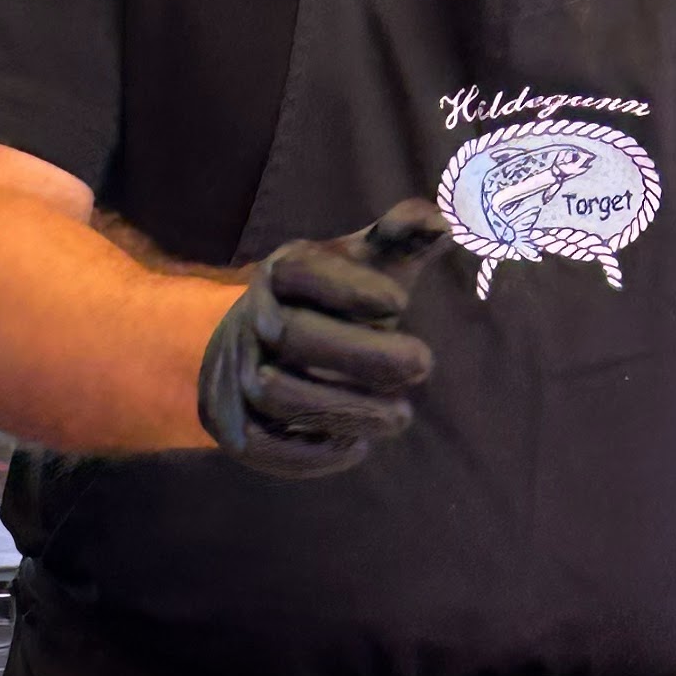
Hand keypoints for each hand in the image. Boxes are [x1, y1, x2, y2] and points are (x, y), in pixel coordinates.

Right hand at [194, 201, 448, 476]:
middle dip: (361, 354)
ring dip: (344, 409)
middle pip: (293, 335)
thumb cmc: (329, 302)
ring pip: (278, 394)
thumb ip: (400, 238)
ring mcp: (238, 374)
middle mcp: (252, 320)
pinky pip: (265, 445)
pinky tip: (358, 446)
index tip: (400, 303)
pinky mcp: (236, 426)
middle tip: (423, 364)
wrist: (253, 347)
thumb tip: (440, 223)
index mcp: (281, 273)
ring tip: (400, 416)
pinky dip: (312, 453)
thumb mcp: (361, 262)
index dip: (348, 288)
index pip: (303, 272)